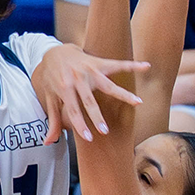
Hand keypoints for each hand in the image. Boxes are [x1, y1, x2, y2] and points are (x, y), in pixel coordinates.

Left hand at [30, 43, 146, 142]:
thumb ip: (53, 120)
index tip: (89, 138)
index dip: (80, 125)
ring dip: (123, 94)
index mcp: (65, 89)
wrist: (55, 52)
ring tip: (138, 102)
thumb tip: (48, 142)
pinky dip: (132, 65)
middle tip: (105, 131)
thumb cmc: (52, 78)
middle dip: (97, 117)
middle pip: (89, 101)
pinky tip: (146, 66)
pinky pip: (118, 64)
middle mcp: (78, 79)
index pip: (73, 111)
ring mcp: (90, 70)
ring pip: (108, 85)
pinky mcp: (99, 63)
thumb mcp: (49, 98)